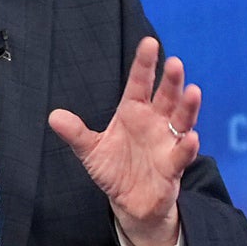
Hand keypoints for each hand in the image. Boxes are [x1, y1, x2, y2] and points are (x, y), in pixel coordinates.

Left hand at [46, 36, 201, 245]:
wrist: (129, 202)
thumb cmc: (114, 169)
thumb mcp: (91, 151)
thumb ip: (76, 133)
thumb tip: (53, 116)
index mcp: (134, 111)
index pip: (140, 83)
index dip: (145, 64)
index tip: (149, 43)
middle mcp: (155, 122)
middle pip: (166, 97)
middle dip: (172, 81)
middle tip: (174, 63)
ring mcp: (167, 142)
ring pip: (181, 120)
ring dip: (188, 107)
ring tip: (193, 91)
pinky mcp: (174, 166)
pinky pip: (182, 154)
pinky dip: (188, 146)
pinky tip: (192, 138)